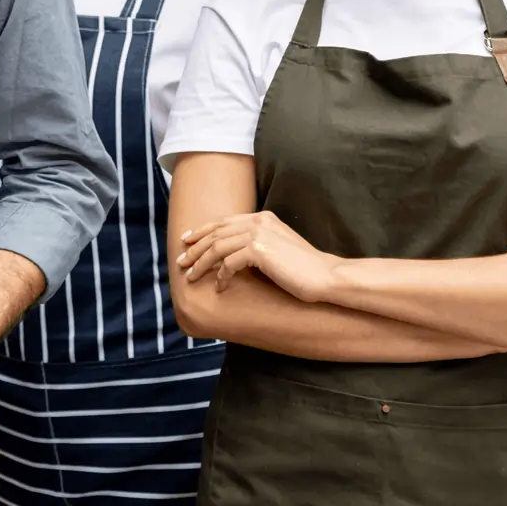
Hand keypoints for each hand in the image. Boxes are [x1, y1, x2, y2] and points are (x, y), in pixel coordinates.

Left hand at [177, 210, 338, 302]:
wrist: (325, 276)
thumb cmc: (303, 268)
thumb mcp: (277, 248)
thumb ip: (256, 243)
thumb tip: (230, 254)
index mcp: (262, 217)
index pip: (223, 222)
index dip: (201, 231)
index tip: (186, 241)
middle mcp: (258, 221)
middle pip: (216, 233)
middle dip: (195, 248)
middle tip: (181, 262)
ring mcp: (258, 234)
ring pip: (217, 247)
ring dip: (201, 263)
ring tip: (191, 277)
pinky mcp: (259, 250)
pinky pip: (229, 263)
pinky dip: (221, 276)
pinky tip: (219, 287)